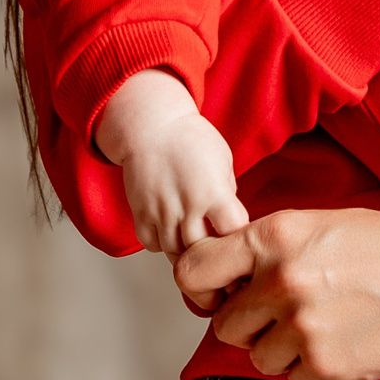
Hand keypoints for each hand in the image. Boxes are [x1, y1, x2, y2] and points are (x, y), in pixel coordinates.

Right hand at [95, 70, 249, 255]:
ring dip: (187, 252)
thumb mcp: (223, 161)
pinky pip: (151, 245)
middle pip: (201, 250)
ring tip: (196, 243)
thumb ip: (227, 194)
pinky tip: (172, 232)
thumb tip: (231, 223)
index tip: (239, 235)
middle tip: (219, 250)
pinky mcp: (140, 213)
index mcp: (213, 192)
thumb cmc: (191, 139)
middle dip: (212, 252)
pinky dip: (162, 245)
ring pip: (175, 253)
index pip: (233, 231)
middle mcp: (186, 206)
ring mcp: (160, 212)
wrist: (152, 127)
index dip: (238, 237)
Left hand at [171, 187, 379, 379]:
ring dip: (285, 349)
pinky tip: (348, 341)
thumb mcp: (321, 224)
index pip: (194, 270)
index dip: (204, 287)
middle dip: (254, 322)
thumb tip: (223, 283)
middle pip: (225, 324)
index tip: (224, 293)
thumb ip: (268, 250)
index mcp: (276, 237)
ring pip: (258, 357)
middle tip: (294, 311)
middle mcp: (282, 282)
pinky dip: (315, 368)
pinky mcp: (327, 366)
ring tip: (328, 325)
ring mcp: (304, 327)